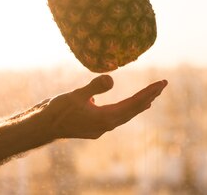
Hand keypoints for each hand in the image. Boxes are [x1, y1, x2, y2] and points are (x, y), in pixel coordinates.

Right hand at [41, 75, 167, 139]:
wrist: (43, 127)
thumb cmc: (57, 111)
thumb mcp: (76, 95)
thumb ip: (94, 87)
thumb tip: (112, 78)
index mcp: (105, 119)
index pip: (133, 104)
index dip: (148, 93)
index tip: (161, 83)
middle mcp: (106, 126)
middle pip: (133, 110)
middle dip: (148, 97)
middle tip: (162, 85)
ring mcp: (100, 128)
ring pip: (125, 115)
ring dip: (138, 104)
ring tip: (151, 97)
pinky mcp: (93, 126)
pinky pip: (116, 117)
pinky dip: (126, 109)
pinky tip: (126, 106)